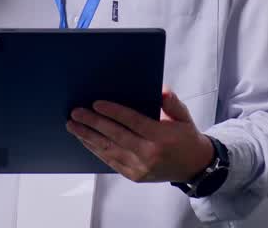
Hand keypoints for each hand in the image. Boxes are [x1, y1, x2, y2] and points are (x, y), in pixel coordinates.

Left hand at [67, 87, 213, 183]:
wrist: (194, 166)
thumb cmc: (185, 137)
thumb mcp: (183, 116)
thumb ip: (172, 102)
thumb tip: (160, 91)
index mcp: (161, 137)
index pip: (133, 122)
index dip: (113, 112)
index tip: (96, 103)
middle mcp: (149, 154)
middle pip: (115, 136)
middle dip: (93, 123)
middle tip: (76, 113)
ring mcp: (140, 167)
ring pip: (109, 150)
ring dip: (88, 137)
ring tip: (73, 126)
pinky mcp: (134, 176)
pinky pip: (110, 161)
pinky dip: (96, 150)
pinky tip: (85, 140)